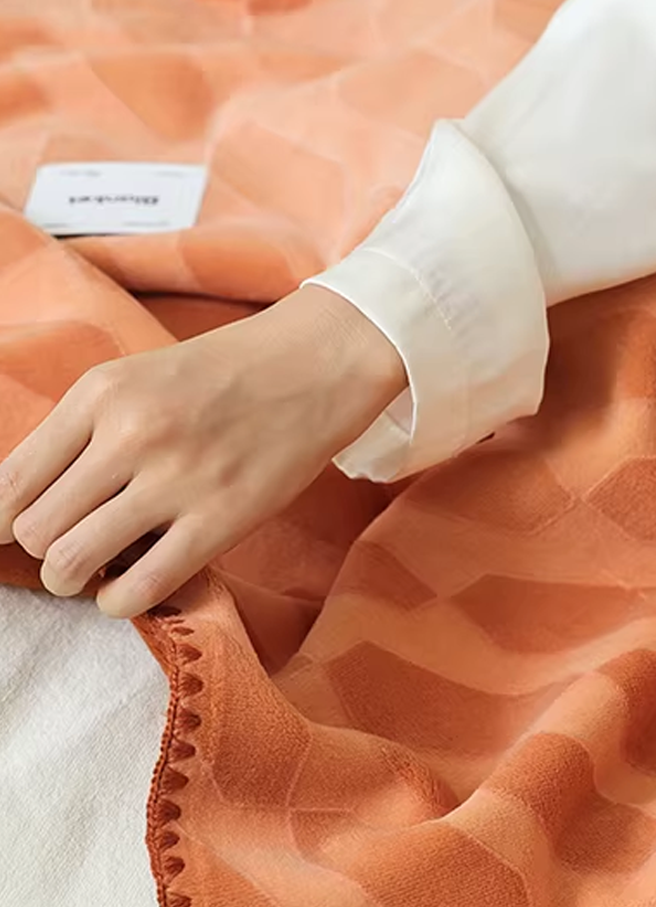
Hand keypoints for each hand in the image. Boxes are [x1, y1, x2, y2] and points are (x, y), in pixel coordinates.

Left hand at [0, 286, 405, 617]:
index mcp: (103, 391)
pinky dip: (118, 600)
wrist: (315, 365)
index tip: (19, 531)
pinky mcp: (222, 520)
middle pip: (34, 529)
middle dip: (44, 549)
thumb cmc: (221, 375)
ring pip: (69, 564)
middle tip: (74, 542)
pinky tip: (133, 581)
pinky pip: (136, 590)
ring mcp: (178, 479)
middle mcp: (132, 432)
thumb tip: (16, 503)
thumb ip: (81, 432)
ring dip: (72, 578)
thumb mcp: (138, 378)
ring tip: (98, 566)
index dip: (2, 521)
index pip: (9, 482)